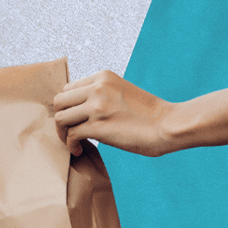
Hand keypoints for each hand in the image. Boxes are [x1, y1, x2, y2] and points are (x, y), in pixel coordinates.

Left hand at [53, 70, 176, 156]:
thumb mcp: (123, 92)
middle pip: (59, 101)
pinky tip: (79, 151)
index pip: (69, 88)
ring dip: (63, 133)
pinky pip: (71, 135)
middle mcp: (97, 88)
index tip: (75, 119)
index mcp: (103, 77)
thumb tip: (83, 110)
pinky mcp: (98, 126)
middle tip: (69, 132)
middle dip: (62, 118)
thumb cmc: (150, 115)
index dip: (69, 106)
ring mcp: (96, 106)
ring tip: (73, 143)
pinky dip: (71, 145)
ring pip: (60, 118)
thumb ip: (103, 94)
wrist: (168, 125)